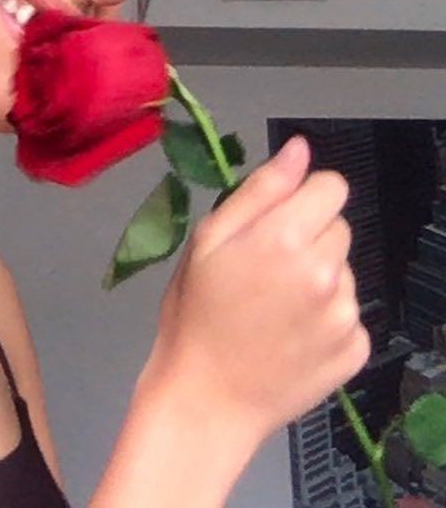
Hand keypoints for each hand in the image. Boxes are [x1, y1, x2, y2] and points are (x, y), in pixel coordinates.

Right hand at [139, 135, 370, 446]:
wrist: (206, 399)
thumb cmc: (194, 313)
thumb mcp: (207, 240)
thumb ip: (259, 190)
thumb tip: (299, 149)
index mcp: (285, 238)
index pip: (331, 186)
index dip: (302, 197)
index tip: (273, 221)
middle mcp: (326, 274)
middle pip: (337, 226)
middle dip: (306, 236)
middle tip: (262, 267)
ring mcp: (345, 316)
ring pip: (343, 269)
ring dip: (317, 276)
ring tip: (273, 305)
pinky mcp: (355, 350)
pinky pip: (349, 313)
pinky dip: (326, 318)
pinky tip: (290, 334)